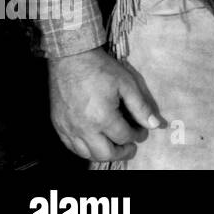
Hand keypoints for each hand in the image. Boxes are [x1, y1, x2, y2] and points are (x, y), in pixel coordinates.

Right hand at [48, 46, 163, 162]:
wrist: (71, 58)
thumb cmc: (101, 69)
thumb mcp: (127, 85)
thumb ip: (141, 108)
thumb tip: (155, 125)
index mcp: (102, 117)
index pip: (124, 137)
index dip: (138, 136)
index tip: (142, 131)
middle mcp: (83, 128)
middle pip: (105, 153)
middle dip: (122, 153)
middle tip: (131, 147)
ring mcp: (68, 128)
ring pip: (86, 154)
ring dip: (104, 153)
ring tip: (115, 145)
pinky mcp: (58, 125)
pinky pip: (71, 147)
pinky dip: (85, 149)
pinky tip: (95, 142)